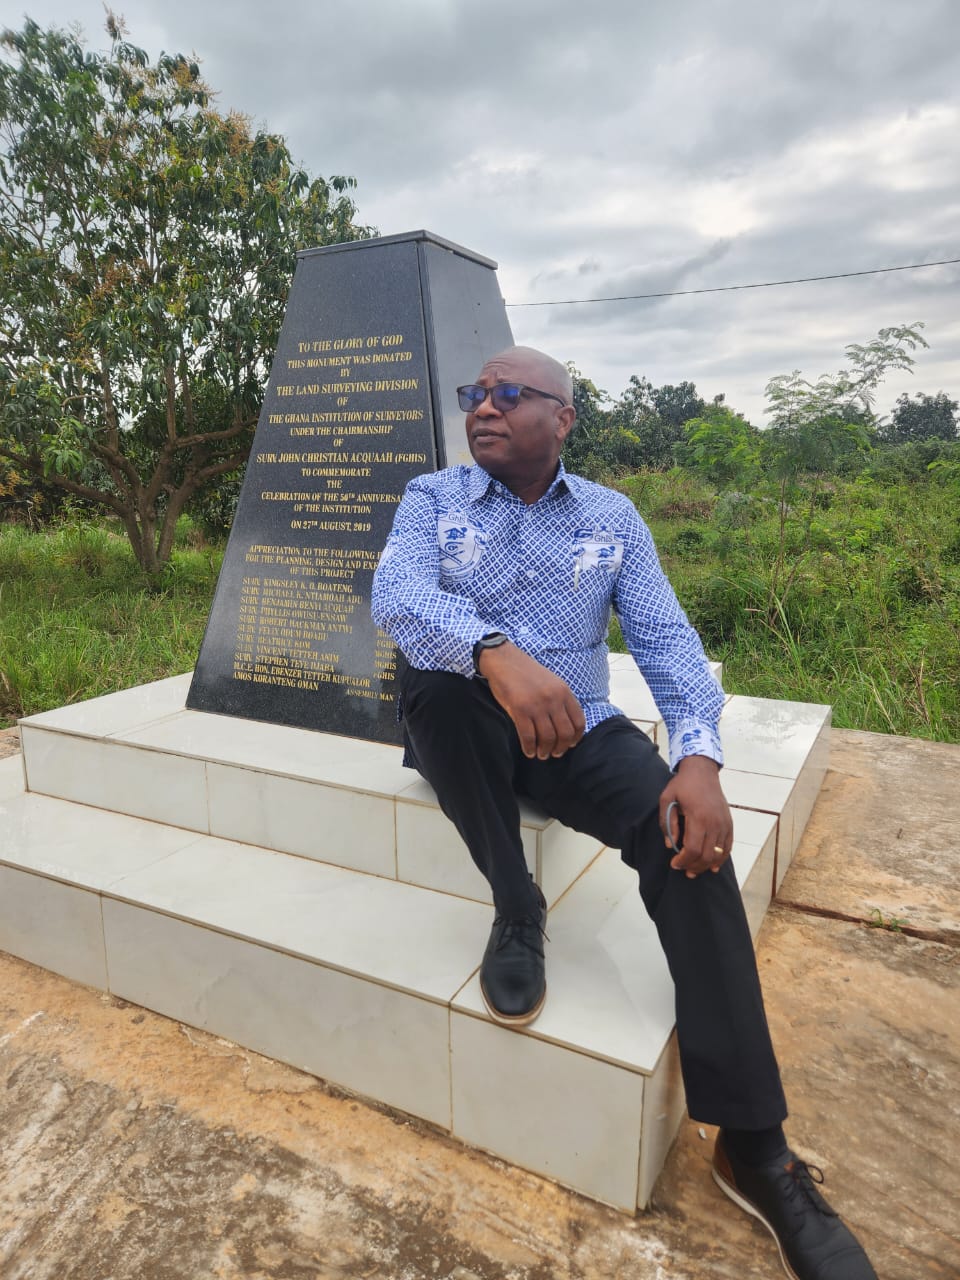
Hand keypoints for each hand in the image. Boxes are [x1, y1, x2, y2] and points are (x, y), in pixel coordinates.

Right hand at [478, 641, 585, 759]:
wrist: (504, 660)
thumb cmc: (526, 674)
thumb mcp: (551, 683)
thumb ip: (560, 701)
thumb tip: (565, 727)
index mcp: (564, 692)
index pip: (578, 721)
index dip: (576, 738)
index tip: (570, 744)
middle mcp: (553, 699)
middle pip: (565, 733)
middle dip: (560, 748)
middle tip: (554, 754)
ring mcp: (537, 705)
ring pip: (547, 738)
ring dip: (545, 751)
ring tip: (541, 754)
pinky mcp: (520, 710)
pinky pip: (528, 736)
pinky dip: (529, 748)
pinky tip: (528, 751)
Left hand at [659, 754, 732, 877]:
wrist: (702, 771)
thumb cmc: (682, 784)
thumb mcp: (667, 799)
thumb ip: (667, 823)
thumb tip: (670, 845)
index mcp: (698, 817)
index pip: (693, 849)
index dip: (683, 861)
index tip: (674, 864)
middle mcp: (714, 822)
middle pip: (706, 855)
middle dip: (694, 867)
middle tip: (683, 870)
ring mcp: (724, 823)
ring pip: (718, 854)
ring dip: (706, 865)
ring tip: (695, 870)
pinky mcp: (729, 823)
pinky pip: (728, 846)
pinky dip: (721, 858)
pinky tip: (712, 866)